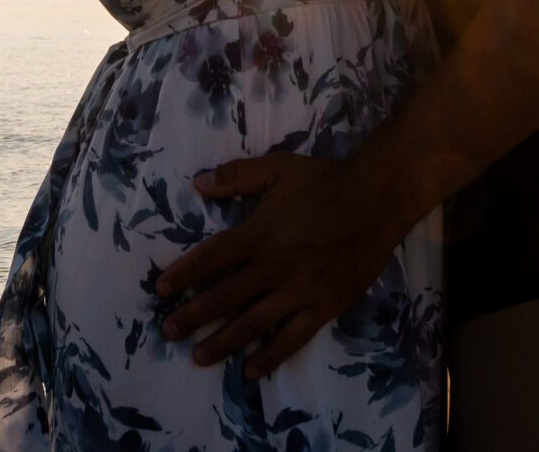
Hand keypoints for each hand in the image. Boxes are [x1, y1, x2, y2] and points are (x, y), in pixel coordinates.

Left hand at [154, 150, 406, 378]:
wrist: (378, 199)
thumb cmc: (325, 182)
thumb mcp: (277, 168)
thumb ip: (236, 175)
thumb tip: (197, 183)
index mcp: (258, 234)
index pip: (210, 259)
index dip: (183, 275)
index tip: (161, 289)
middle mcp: (273, 268)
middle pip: (224, 297)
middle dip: (192, 316)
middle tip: (169, 332)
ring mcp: (298, 291)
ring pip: (252, 324)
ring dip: (222, 342)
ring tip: (198, 357)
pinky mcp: (323, 307)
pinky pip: (292, 338)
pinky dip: (270, 356)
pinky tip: (251, 370)